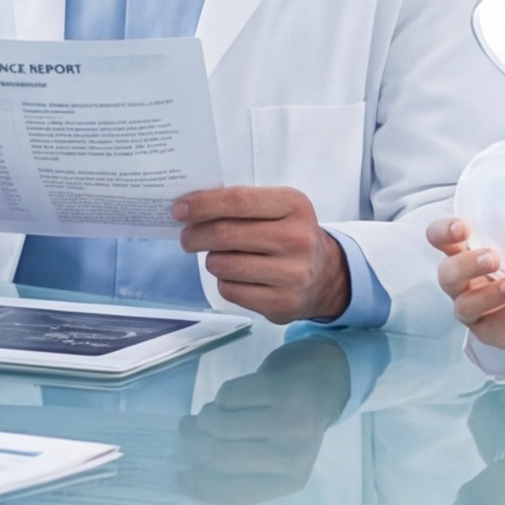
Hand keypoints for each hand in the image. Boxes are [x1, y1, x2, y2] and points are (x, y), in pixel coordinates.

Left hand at [172, 186, 348, 323]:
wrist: (325, 275)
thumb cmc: (289, 235)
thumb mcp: (278, 208)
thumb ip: (241, 204)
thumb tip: (190, 208)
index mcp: (294, 205)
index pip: (237, 201)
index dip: (202, 205)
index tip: (179, 209)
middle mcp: (297, 239)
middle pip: (225, 234)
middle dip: (195, 235)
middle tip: (187, 237)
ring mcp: (292, 274)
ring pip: (223, 265)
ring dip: (212, 260)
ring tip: (221, 257)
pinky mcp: (282, 303)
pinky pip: (230, 290)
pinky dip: (225, 282)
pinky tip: (238, 277)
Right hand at [176, 336, 353, 504]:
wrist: (324, 380)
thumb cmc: (289, 424)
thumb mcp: (274, 455)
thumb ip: (241, 467)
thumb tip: (190, 470)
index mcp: (290, 481)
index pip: (237, 494)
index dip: (202, 488)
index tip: (180, 477)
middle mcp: (294, 456)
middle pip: (222, 457)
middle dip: (194, 443)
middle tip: (186, 430)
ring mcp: (291, 422)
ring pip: (221, 424)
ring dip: (206, 416)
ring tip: (212, 412)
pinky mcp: (284, 390)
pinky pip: (229, 396)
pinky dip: (223, 395)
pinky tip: (236, 395)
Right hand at [427, 215, 504, 360]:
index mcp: (464, 252)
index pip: (438, 238)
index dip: (442, 232)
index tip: (462, 227)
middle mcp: (461, 282)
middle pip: (446, 274)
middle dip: (466, 265)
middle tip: (493, 258)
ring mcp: (472, 309)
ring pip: (464, 305)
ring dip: (490, 293)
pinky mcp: (488, 332)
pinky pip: (494, 325)